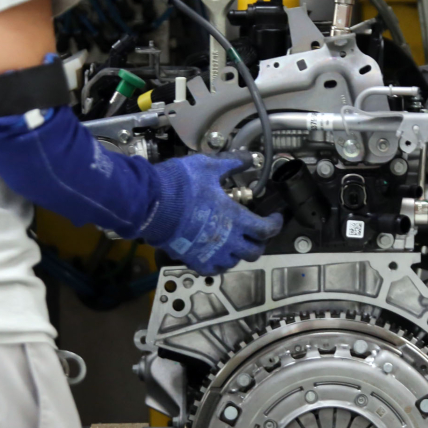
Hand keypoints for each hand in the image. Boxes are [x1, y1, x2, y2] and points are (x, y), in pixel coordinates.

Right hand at [141, 152, 281, 275]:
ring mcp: (211, 254)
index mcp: (236, 218)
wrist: (151, 203)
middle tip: (256, 232)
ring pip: (235, 262)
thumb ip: (232, 163)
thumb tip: (249, 158)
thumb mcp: (209, 167)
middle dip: (259, 242)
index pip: (267, 230)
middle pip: (254, 251)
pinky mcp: (194, 261)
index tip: (275, 218)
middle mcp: (228, 241)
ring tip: (235, 241)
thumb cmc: (181, 185)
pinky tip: (216, 253)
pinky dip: (219, 263)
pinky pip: (214, 269)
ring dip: (239, 253)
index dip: (276, 224)